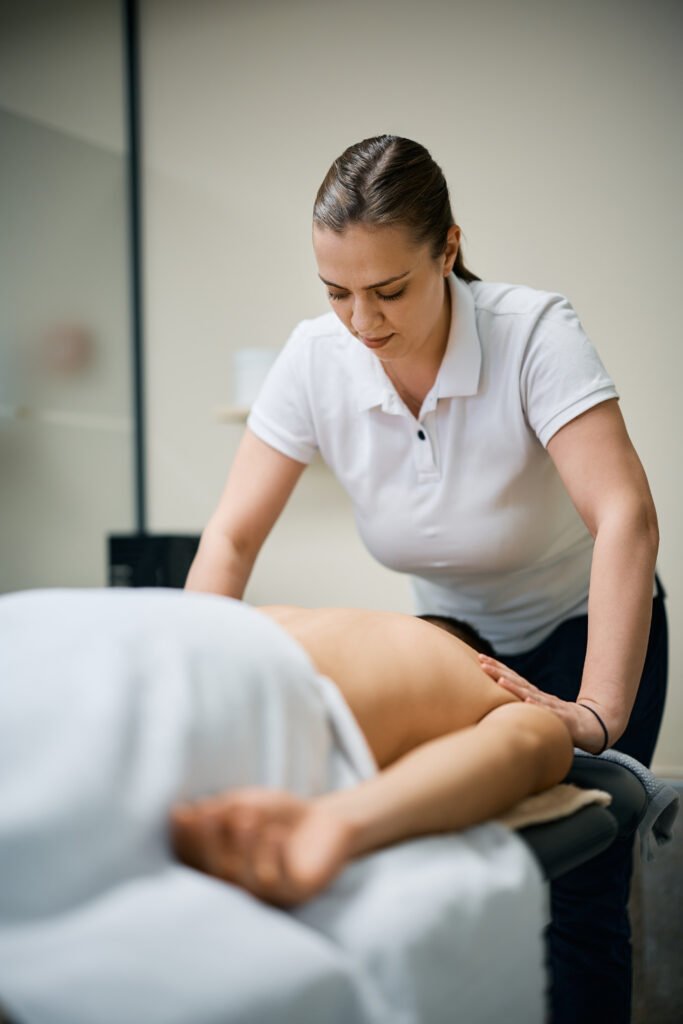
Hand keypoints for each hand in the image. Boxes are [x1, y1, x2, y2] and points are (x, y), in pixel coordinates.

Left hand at [477, 654, 608, 753]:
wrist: (591, 727)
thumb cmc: (560, 722)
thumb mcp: (536, 713)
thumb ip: (520, 707)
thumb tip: (496, 705)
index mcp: (532, 695)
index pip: (512, 678)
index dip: (497, 668)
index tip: (480, 658)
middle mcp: (540, 697)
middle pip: (517, 681)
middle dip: (499, 671)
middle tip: (481, 661)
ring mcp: (551, 706)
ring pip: (530, 694)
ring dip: (514, 687)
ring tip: (500, 680)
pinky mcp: (562, 718)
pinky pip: (548, 712)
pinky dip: (537, 706)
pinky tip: (527, 701)